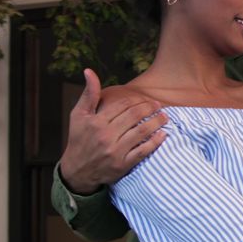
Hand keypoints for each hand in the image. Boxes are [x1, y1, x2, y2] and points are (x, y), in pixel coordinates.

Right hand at [59, 69, 166, 193]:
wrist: (77, 170)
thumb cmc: (79, 139)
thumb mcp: (78, 115)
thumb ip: (89, 94)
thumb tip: (89, 71)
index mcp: (96, 122)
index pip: (123, 106)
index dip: (138, 100)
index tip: (148, 99)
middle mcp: (105, 136)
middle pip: (134, 117)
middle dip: (150, 108)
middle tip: (159, 105)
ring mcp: (115, 151)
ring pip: (141, 132)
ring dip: (157, 122)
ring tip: (165, 117)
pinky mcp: (122, 165)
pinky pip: (143, 151)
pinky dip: (155, 142)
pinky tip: (163, 135)